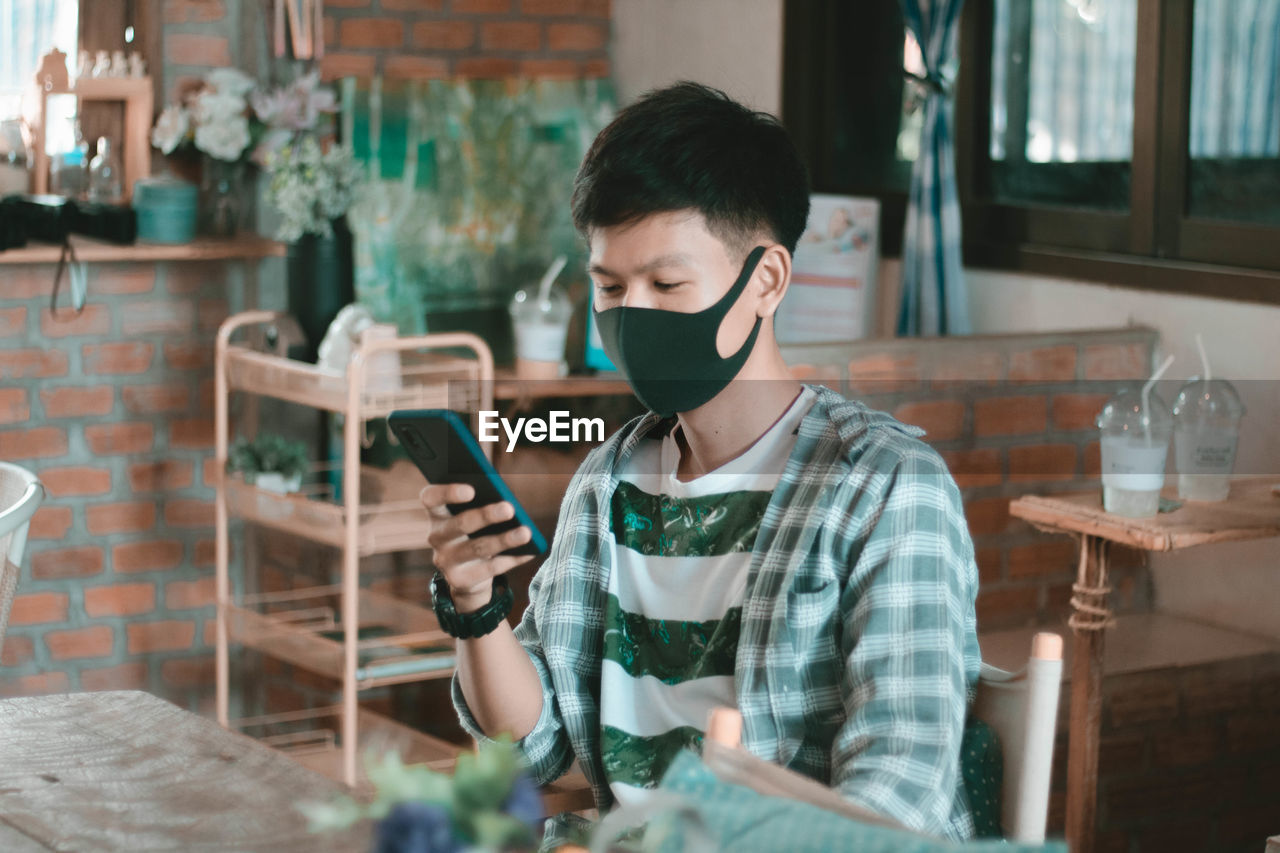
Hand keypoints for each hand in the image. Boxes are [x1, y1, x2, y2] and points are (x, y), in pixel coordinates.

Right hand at [421, 483, 535, 612]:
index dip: (447, 492)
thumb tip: (507, 499)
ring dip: (504, 540)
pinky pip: (491, 568)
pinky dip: (513, 558)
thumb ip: (483, 500)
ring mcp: (446, 560)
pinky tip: (530, 551)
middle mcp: (436, 536)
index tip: (471, 490)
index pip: (431, 498)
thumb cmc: (475, 531)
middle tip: (509, 508)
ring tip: (526, 532)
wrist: (467, 574)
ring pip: (478, 548)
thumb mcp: (474, 514)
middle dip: (486, 516)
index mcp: (437, 513)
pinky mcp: (460, 580)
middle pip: (460, 524)